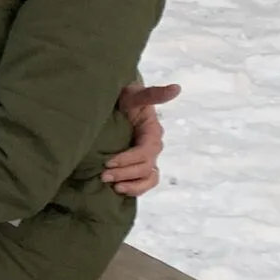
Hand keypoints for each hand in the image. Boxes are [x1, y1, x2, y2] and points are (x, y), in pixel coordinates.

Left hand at [104, 82, 179, 197]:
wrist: (117, 104)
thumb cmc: (125, 98)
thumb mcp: (135, 94)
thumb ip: (153, 94)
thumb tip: (177, 88)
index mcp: (153, 133)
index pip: (145, 152)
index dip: (128, 159)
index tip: (108, 162)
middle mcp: (152, 147)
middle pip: (144, 167)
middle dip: (125, 173)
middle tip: (103, 176)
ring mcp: (147, 158)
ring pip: (148, 178)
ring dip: (132, 185)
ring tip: (113, 187)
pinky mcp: (139, 165)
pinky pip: (144, 183)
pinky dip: (135, 189)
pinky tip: (119, 191)